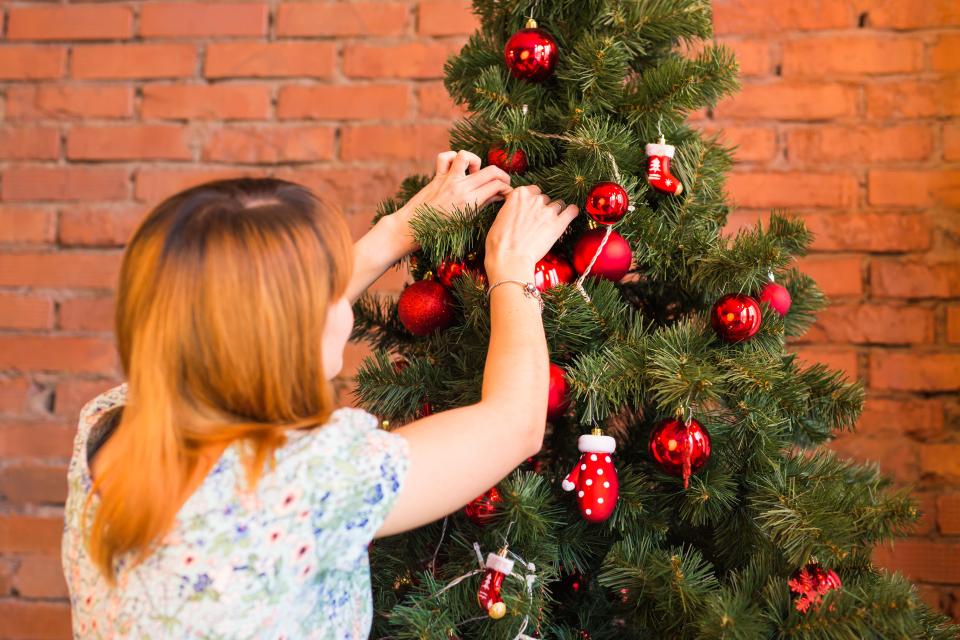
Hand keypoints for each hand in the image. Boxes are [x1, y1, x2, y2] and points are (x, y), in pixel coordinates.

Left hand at [392, 150, 513, 250]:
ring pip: (466, 156)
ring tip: (474, 172)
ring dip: (475, 161)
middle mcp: (460, 188)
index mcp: (470, 201)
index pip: (497, 186)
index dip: (507, 188)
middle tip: (501, 182)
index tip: (508, 192)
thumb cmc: (439, 229)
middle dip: (502, 175)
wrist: (412, 227)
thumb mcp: (465, 220)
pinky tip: (456, 167)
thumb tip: (498, 196)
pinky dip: (452, 158)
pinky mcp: (437, 176)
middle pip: (490, 171)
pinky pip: (444, 157)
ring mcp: (448, 180)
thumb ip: (483, 204)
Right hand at [484, 185, 578, 281]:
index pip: (533, 190)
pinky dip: (571, 212)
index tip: (530, 209)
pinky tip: (570, 214)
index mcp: (519, 194)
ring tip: (549, 224)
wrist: (509, 258)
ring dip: (555, 212)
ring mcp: (548, 211)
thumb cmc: (500, 242)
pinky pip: (572, 211)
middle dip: (542, 208)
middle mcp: (535, 199)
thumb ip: (512, 207)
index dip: (532, 201)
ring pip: (558, 204)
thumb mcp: (500, 216)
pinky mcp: (558, 224)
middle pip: (545, 198)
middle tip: (537, 221)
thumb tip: (516, 208)